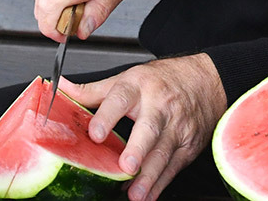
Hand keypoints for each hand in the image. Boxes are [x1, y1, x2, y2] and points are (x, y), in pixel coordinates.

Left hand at [60, 54, 226, 200]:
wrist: (205, 82)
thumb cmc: (161, 81)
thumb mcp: (127, 78)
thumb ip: (92, 90)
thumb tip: (61, 89)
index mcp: (138, 88)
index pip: (120, 99)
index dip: (107, 116)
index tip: (95, 133)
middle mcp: (158, 107)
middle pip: (148, 129)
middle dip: (138, 149)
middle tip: (127, 165)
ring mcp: (176, 127)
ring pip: (162, 153)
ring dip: (149, 176)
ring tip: (136, 194)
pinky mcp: (187, 146)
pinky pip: (173, 167)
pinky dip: (160, 183)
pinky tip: (148, 195)